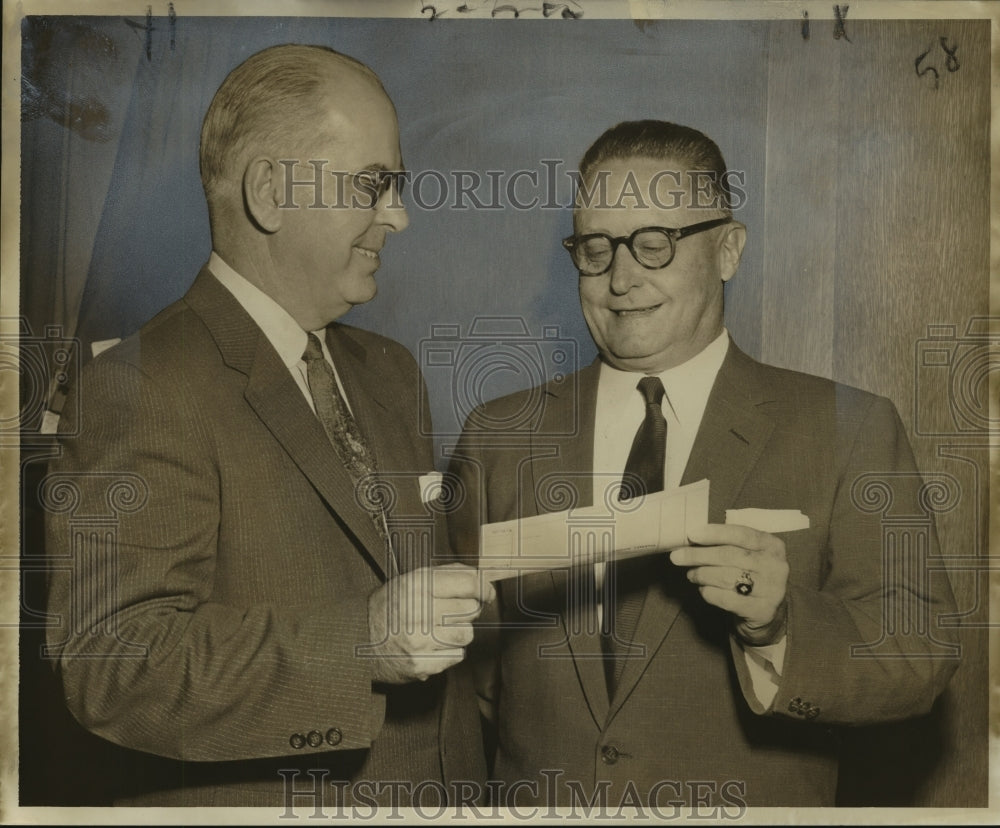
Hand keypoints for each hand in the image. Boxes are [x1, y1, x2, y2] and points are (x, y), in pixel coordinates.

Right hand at [367, 563, 495, 683]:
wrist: (358, 637)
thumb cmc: (391, 605)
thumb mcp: (412, 579)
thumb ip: (448, 573)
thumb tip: (484, 575)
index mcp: (417, 583)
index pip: (469, 583)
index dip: (483, 588)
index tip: (486, 592)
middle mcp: (418, 610)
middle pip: (471, 610)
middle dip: (466, 611)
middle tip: (449, 612)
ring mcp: (419, 640)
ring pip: (466, 634)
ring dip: (458, 633)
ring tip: (438, 630)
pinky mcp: (420, 664)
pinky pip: (456, 656)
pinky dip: (448, 652)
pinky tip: (432, 646)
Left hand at [670, 523, 788, 645]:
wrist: (768, 613)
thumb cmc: (751, 576)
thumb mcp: (748, 555)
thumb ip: (727, 544)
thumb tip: (692, 537)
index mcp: (772, 545)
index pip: (741, 534)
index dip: (714, 533)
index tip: (691, 534)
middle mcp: (776, 566)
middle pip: (730, 556)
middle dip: (699, 555)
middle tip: (677, 557)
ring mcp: (772, 590)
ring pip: (726, 577)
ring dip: (701, 574)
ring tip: (691, 574)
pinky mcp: (762, 610)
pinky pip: (726, 599)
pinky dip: (709, 592)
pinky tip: (703, 589)